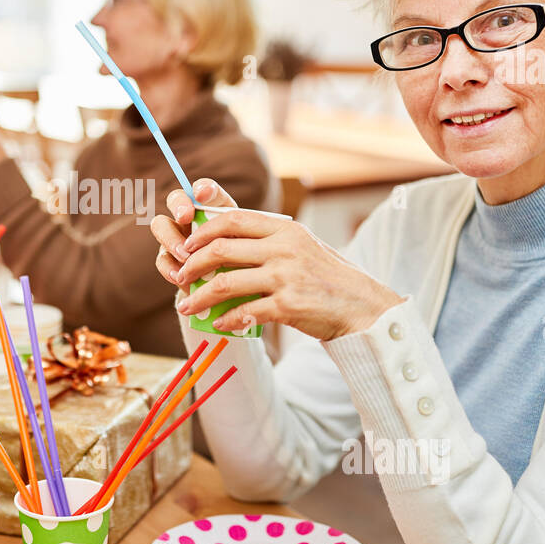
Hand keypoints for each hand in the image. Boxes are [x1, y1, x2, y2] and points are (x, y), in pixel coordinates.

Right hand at [150, 177, 236, 297]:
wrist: (231, 286)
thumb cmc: (241, 259)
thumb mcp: (246, 246)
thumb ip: (237, 235)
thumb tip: (232, 233)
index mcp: (213, 207)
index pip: (205, 188)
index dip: (202, 188)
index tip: (203, 195)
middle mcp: (190, 215)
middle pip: (176, 199)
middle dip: (179, 205)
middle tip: (185, 217)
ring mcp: (176, 235)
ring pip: (161, 225)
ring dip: (171, 239)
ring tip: (185, 256)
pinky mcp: (169, 258)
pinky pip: (162, 258)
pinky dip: (170, 267)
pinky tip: (180, 277)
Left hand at [157, 185, 405, 339]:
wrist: (363, 307)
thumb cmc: (328, 278)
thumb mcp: (303, 246)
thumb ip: (270, 241)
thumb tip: (224, 244)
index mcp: (285, 229)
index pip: (233, 219)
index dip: (202, 231)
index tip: (187, 245)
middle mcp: (284, 248)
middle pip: (221, 248)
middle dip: (192, 264)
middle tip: (180, 277)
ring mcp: (286, 276)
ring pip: (225, 282)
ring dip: (200, 297)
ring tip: (187, 306)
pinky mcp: (288, 305)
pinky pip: (244, 311)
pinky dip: (226, 319)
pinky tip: (219, 324)